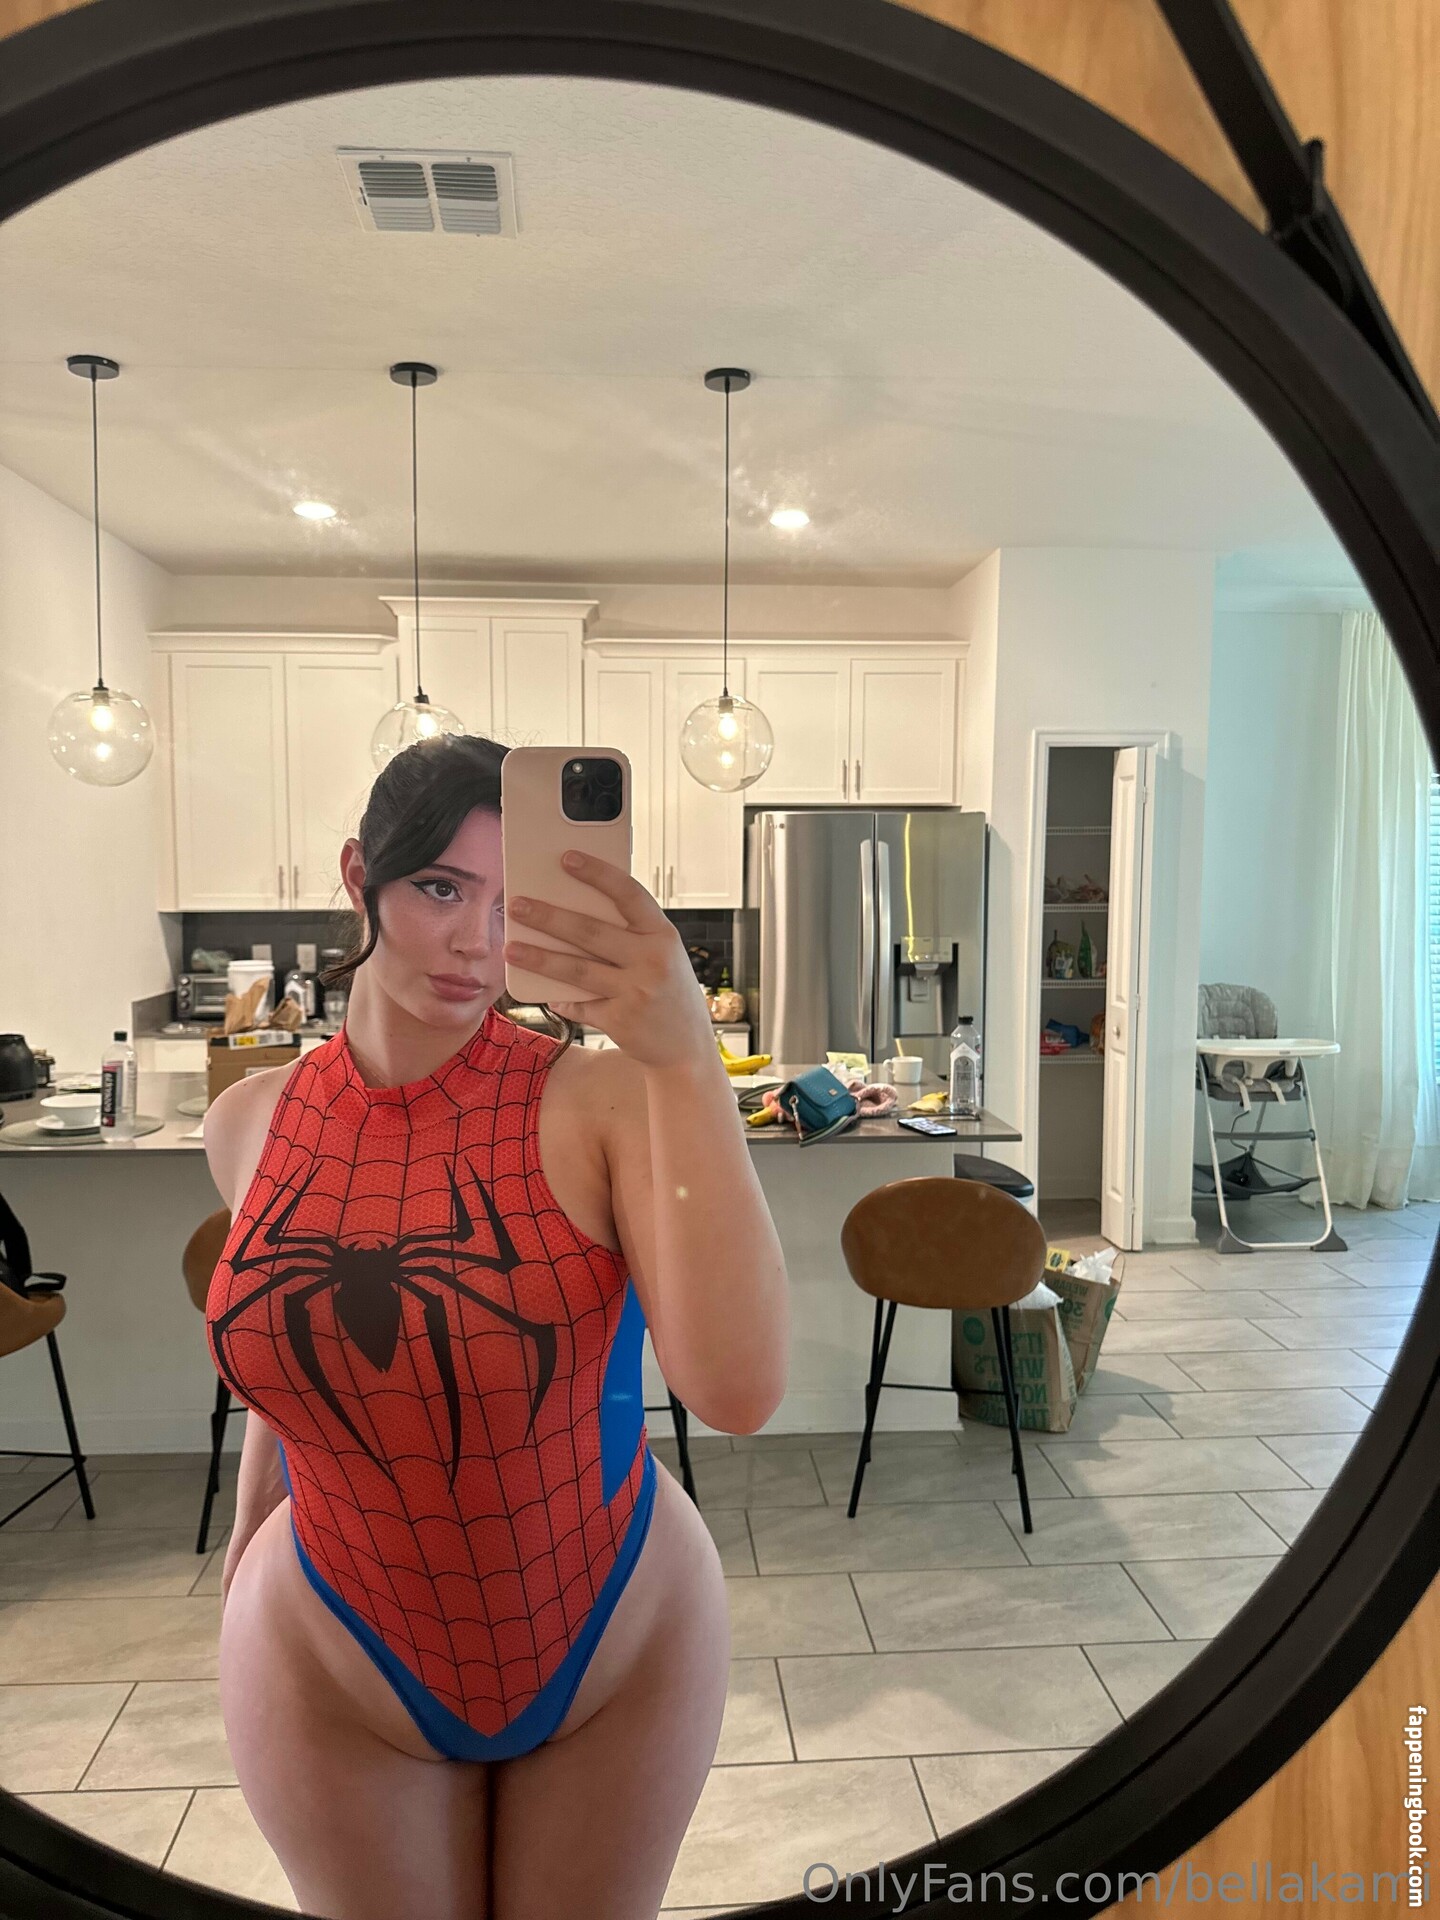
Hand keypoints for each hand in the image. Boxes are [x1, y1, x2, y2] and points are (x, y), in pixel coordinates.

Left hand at [504, 852, 717, 1071]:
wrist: (687, 1047)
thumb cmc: (668, 990)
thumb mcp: (662, 955)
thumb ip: (630, 935)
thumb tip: (572, 911)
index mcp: (663, 934)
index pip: (629, 893)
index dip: (598, 874)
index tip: (567, 858)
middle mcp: (652, 960)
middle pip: (591, 931)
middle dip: (548, 917)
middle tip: (517, 905)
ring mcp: (637, 992)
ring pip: (577, 969)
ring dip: (539, 958)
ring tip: (510, 948)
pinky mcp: (621, 1021)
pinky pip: (579, 1004)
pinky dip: (560, 998)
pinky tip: (546, 993)